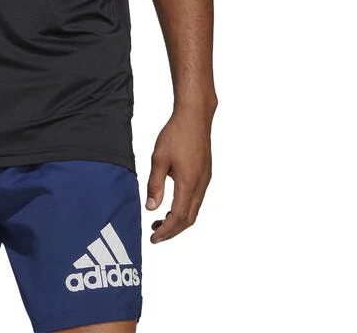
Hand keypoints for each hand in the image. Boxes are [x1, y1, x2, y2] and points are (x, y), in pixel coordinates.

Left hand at [146, 107, 213, 241]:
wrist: (195, 117)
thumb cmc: (176, 134)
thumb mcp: (158, 159)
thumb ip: (155, 185)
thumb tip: (151, 208)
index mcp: (188, 183)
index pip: (178, 217)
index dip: (166, 231)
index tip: (153, 238)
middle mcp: (200, 185)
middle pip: (189, 219)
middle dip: (172, 230)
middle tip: (155, 235)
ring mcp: (205, 180)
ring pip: (194, 209)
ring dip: (178, 220)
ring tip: (160, 221)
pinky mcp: (205, 173)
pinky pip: (197, 199)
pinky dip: (185, 208)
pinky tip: (172, 203)